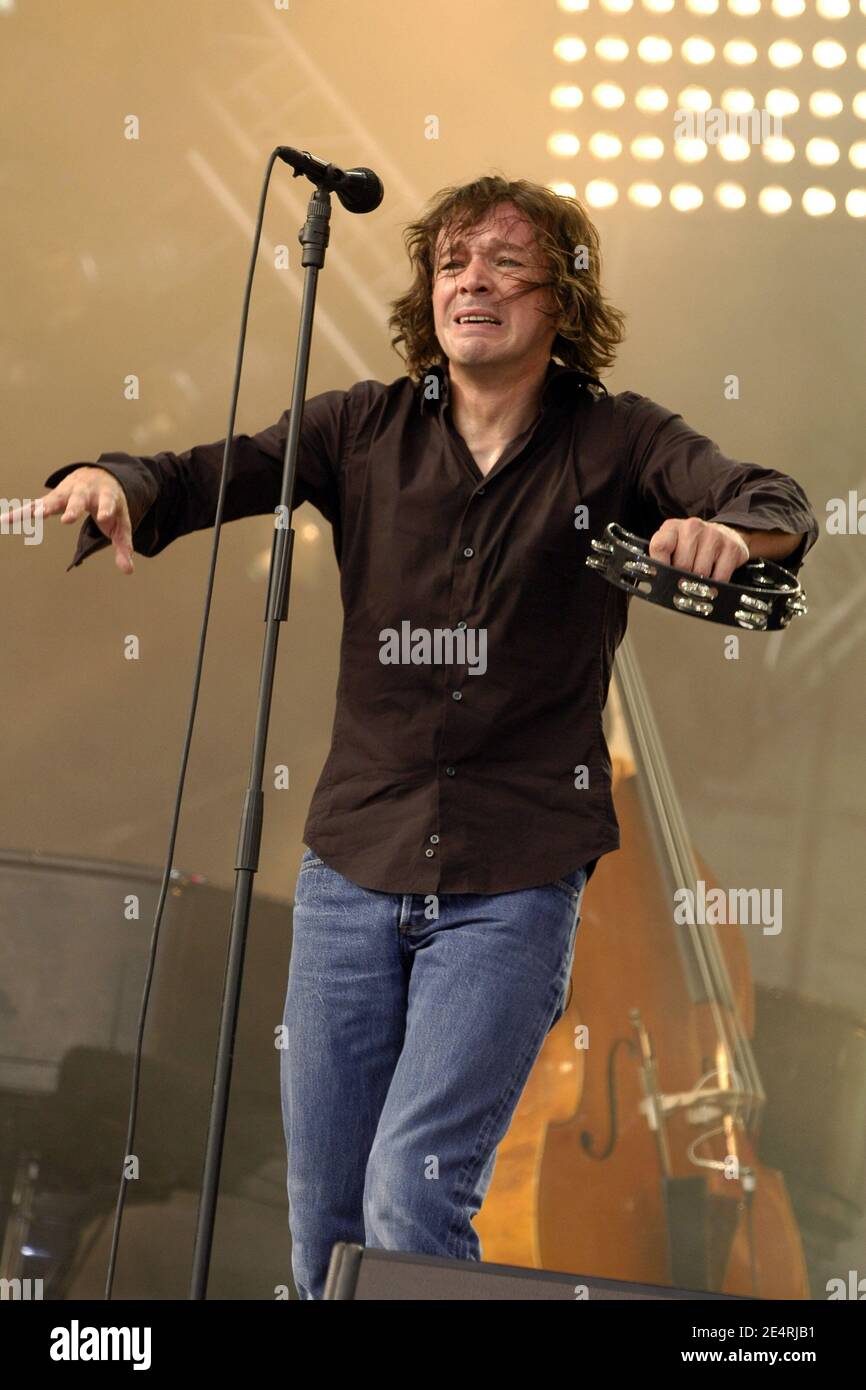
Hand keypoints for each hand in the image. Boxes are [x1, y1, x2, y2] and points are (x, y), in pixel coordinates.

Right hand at [1, 466, 133, 572]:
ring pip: (54, 500)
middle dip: (73, 508)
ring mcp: (67, 494)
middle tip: (68, 518)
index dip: (107, 510)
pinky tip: (4, 520)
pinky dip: (20, 513)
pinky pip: (34, 506)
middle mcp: (84, 492)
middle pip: (79, 499)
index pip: (107, 503)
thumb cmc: (112, 504)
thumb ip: (123, 546)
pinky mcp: (53, 499)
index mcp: (105, 496)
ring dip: (45, 508)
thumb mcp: (122, 523)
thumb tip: (128, 571)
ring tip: (36, 516)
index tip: (105, 518)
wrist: (99, 476)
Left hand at [648, 517, 748, 582]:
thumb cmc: (692, 545)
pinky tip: (713, 578)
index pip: (660, 547)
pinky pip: (719, 578)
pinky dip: (715, 585)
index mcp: (672, 527)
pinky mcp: (732, 548)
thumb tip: (655, 580)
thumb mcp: (672, 545)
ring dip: (699, 583)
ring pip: (701, 573)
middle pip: (682, 565)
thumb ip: (661, 558)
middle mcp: (692, 527)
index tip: (663, 577)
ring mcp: (714, 536)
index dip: (660, 567)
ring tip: (699, 577)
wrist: (725, 534)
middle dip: (682, 578)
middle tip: (684, 579)